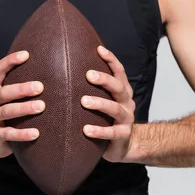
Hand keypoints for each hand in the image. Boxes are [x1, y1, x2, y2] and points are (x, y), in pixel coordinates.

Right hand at [0, 50, 44, 158]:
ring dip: (24, 108)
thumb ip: (22, 84)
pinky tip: (36, 133)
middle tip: (40, 87)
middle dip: (21, 89)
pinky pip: (8, 134)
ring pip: (6, 111)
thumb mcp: (10, 97)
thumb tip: (54, 68)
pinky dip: (22, 134)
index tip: (26, 54)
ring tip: (41, 107)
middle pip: (3, 93)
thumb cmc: (8, 112)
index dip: (10, 61)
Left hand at [81, 46, 135, 162]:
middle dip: (104, 79)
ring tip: (84, 101)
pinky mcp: (123, 135)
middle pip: (118, 87)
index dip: (111, 59)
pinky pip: (111, 133)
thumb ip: (92, 87)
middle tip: (88, 74)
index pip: (119, 71)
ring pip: (115, 109)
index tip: (99, 49)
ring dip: (99, 103)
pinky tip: (86, 130)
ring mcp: (126, 119)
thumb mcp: (104, 100)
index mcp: (122, 91)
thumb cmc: (107, 118)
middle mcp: (127, 102)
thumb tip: (67, 67)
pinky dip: (99, 131)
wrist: (123, 144)